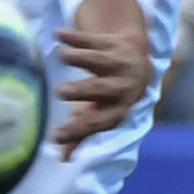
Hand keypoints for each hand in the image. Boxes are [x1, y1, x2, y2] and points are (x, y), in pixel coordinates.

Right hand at [49, 0, 152, 149]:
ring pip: (101, 60)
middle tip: (60, 93)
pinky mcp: (114, 43)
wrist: (138, 65)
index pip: (97, 123)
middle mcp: (122, 87)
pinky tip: (57, 34)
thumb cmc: (112, 98)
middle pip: (102, 89)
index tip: (55, 136)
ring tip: (62, 56)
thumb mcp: (101, 116)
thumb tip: (63, 158)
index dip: (77, 130)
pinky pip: (94, 38)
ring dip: (82, 57)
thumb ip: (82, 135)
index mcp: (119, 110)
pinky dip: (75, 37)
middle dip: (83, 91)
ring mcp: (119, 63)